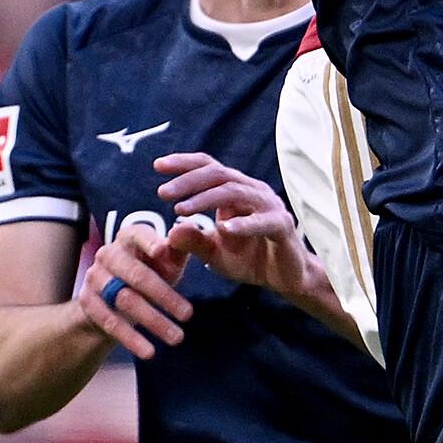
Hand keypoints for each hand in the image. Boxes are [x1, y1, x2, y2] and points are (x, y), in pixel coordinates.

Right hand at [75, 223, 191, 358]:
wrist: (116, 297)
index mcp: (129, 236)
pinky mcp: (87, 302)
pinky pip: (109, 321)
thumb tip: (188, 232)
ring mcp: (95, 277)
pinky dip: (130, 338)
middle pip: (136, 274)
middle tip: (189, 314)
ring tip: (177, 338)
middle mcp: (108, 253)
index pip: (138, 234)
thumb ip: (180, 247)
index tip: (164, 252)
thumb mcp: (168, 259)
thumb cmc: (152, 270)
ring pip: (124, 300)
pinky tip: (149, 352)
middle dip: (163, 295)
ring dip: (152, 320)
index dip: (150, 242)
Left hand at [155, 152, 329, 305]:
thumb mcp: (214, 253)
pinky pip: (262, 221)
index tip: (157, 165)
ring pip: (234, 192)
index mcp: (236, 191)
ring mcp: (269, 206)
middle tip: (162, 193)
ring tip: (180, 210)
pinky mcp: (283, 225)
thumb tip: (170, 231)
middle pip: (218, 174)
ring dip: (205, 199)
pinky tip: (222, 229)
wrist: (285, 278)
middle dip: (188, 181)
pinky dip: (242, 224)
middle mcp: (253, 191)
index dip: (184, 164)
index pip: (209, 167)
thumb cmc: (250, 259)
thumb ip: (194, 242)